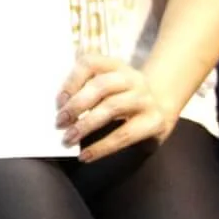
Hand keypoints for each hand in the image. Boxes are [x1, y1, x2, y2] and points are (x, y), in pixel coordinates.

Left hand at [57, 55, 176, 161]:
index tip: (57, 102)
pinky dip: (102, 146)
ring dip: (85, 125)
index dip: (70, 81)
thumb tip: (58, 111)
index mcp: (115, 65)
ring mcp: (146, 99)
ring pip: (112, 108)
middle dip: (75, 105)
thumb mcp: (105, 87)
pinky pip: (124, 134)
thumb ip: (82, 91)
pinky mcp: (155, 121)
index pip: (89, 63)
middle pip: (100, 86)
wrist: (161, 108)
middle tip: (59, 122)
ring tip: (68, 139)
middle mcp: (133, 78)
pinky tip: (86, 155)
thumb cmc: (121, 97)